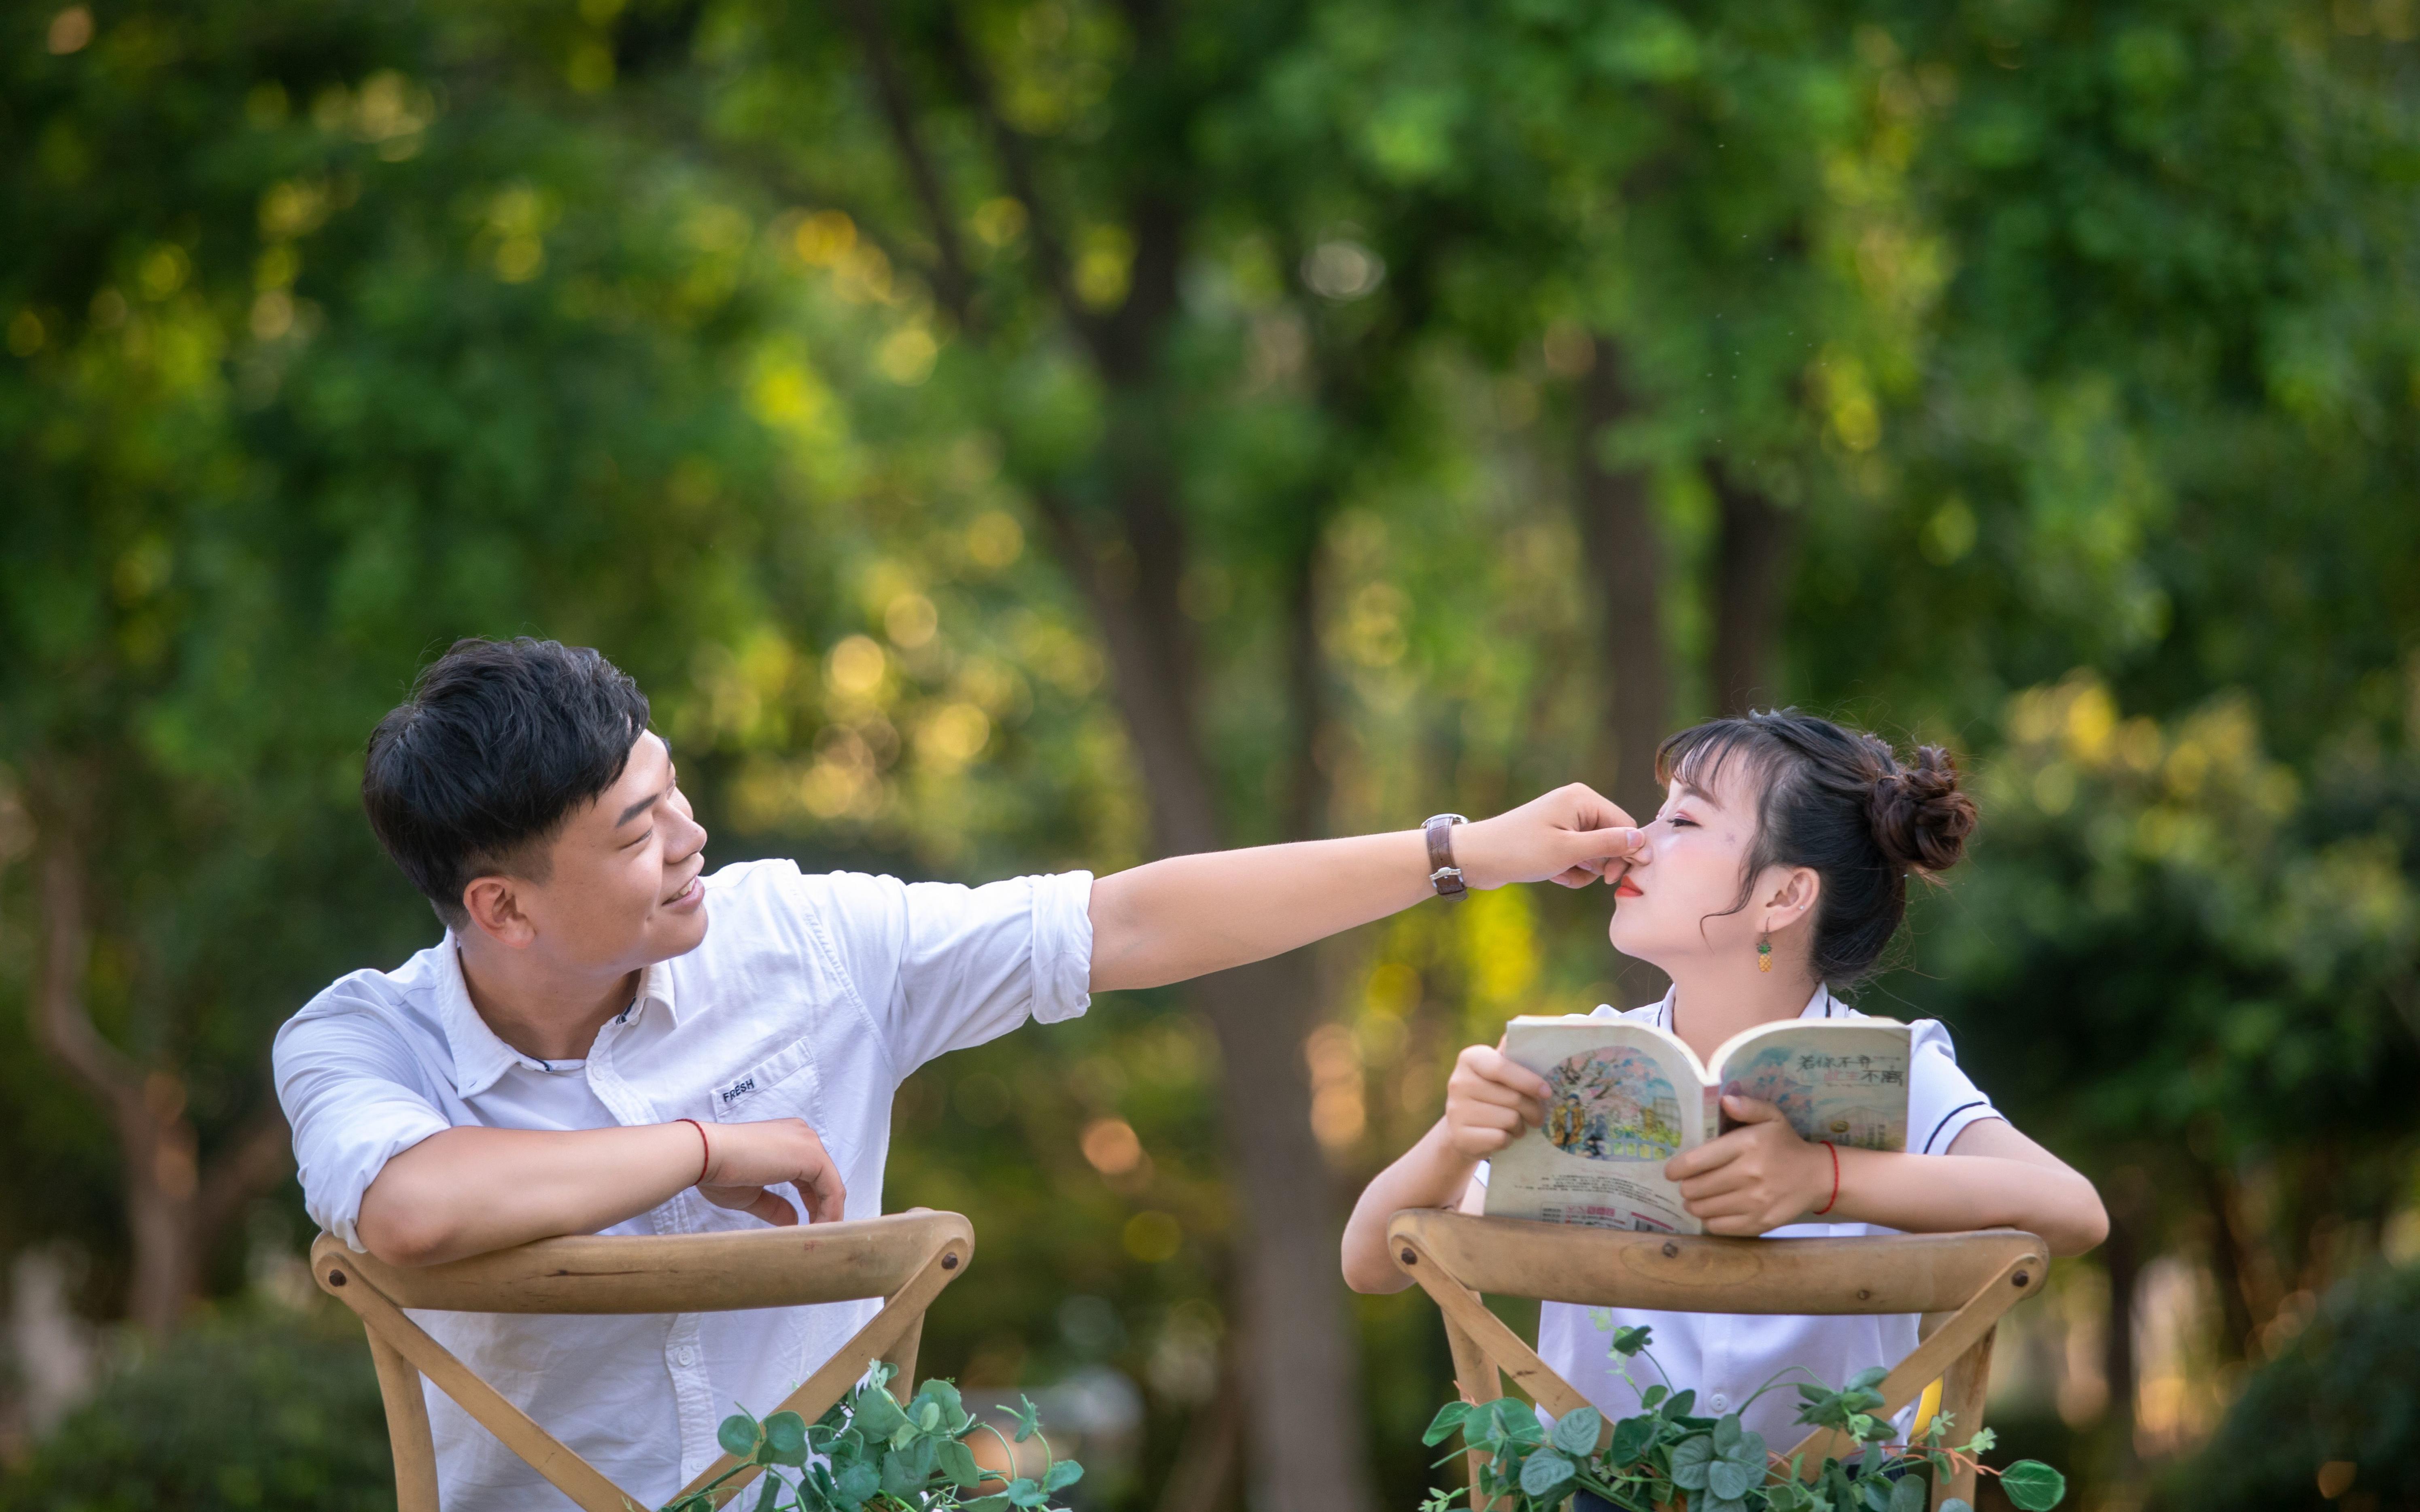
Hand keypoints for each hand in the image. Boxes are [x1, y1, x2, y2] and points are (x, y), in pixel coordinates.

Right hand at [693, 1117, 846, 1227]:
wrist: (705, 1156)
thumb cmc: (720, 1172)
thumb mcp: (753, 1194)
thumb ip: (776, 1206)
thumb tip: (794, 1221)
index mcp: (787, 1140)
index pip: (810, 1174)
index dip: (811, 1203)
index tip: (807, 1228)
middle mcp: (802, 1136)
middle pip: (823, 1179)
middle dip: (821, 1210)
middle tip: (815, 1237)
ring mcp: (808, 1143)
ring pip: (830, 1184)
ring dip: (827, 1214)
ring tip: (817, 1240)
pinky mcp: (812, 1155)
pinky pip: (832, 1188)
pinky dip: (829, 1211)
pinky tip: (818, 1231)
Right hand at [1441, 1043, 1553, 1160]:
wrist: (1463, 1128)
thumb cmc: (1492, 1094)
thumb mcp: (1499, 1072)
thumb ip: (1513, 1055)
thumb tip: (1536, 1026)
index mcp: (1470, 1058)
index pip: (1501, 1067)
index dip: (1528, 1081)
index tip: (1547, 1092)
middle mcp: (1458, 1082)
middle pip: (1513, 1098)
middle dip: (1532, 1110)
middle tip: (1537, 1116)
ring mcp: (1455, 1110)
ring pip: (1509, 1120)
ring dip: (1520, 1126)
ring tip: (1515, 1125)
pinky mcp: (1459, 1136)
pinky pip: (1500, 1139)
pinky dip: (1507, 1140)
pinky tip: (1502, 1135)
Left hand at [1453, 784, 1647, 889]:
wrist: (1477, 857)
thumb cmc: (1521, 851)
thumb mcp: (1568, 851)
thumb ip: (1608, 845)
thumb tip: (1641, 840)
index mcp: (1583, 798)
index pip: (1625, 825)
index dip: (1625, 853)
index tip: (1613, 879)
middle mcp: (1576, 804)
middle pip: (1611, 839)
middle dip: (1598, 863)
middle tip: (1582, 875)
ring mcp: (1565, 819)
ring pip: (1594, 852)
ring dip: (1582, 869)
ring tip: (1559, 873)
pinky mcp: (1555, 835)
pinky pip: (1577, 856)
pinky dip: (1569, 869)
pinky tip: (1553, 874)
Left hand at [1664, 1095, 1829, 1235]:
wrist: (1816, 1177)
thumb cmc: (1786, 1144)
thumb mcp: (1771, 1117)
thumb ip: (1747, 1106)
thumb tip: (1724, 1100)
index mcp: (1747, 1145)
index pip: (1697, 1161)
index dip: (1676, 1168)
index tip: (1671, 1171)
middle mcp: (1749, 1174)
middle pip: (1696, 1188)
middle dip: (1686, 1187)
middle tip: (1688, 1184)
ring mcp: (1755, 1202)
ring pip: (1703, 1209)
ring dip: (1694, 1204)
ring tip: (1696, 1198)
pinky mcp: (1760, 1222)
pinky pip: (1719, 1227)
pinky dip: (1709, 1220)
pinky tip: (1711, 1211)